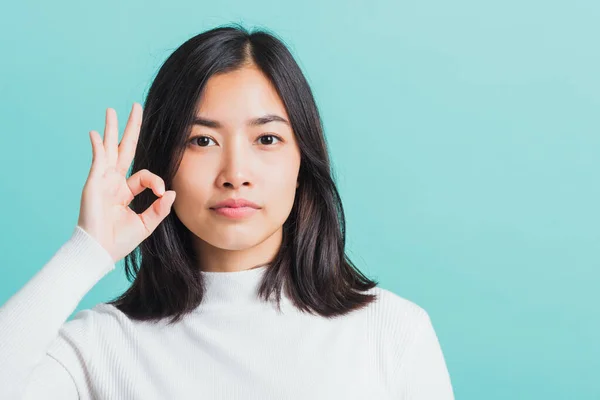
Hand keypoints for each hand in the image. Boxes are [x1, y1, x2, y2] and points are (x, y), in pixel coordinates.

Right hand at [77, 103, 175, 262]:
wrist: (100, 252)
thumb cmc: (119, 241)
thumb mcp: (146, 224)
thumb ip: (160, 208)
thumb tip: (172, 192)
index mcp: (126, 191)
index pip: (144, 175)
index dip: (156, 181)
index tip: (162, 192)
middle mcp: (114, 182)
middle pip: (125, 149)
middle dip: (131, 129)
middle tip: (136, 108)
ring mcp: (103, 181)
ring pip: (110, 149)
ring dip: (112, 130)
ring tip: (113, 110)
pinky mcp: (94, 183)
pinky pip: (98, 161)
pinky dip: (98, 147)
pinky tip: (97, 134)